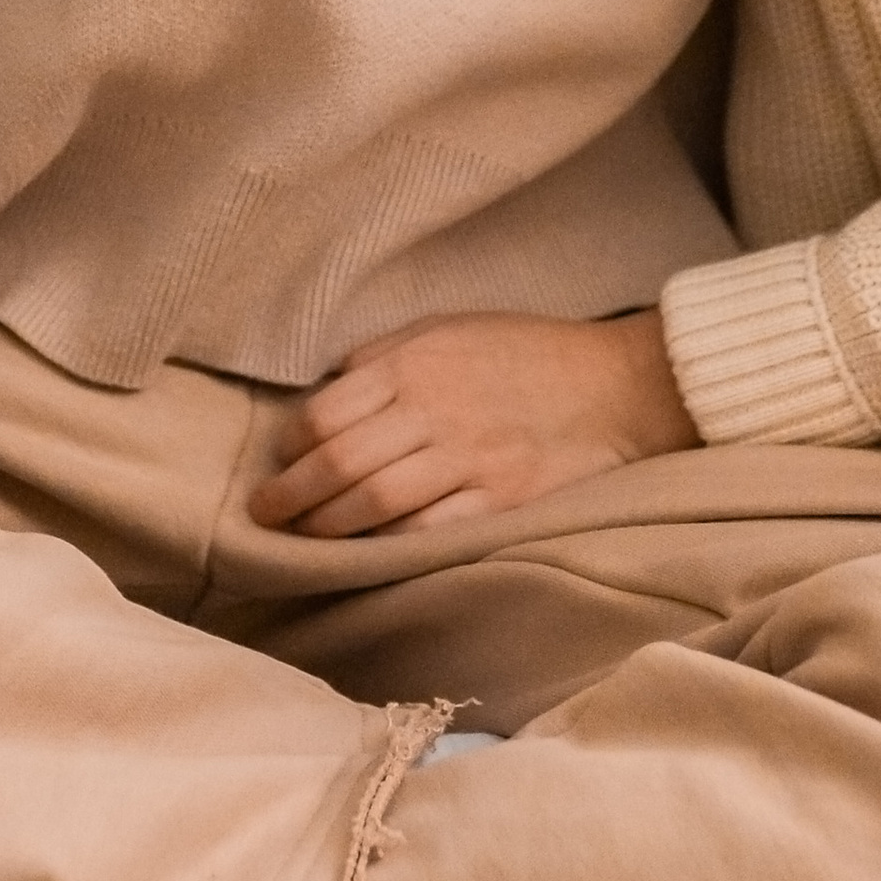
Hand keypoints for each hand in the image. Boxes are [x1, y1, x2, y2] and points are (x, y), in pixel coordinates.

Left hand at [249, 309, 699, 537]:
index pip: (326, 412)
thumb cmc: (526, 353)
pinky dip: (389, 544)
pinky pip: (429, 531)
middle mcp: (433, 409)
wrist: (615, 386)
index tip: (280, 462)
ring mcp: (468, 458)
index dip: (291, 445)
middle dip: (290, 497)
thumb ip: (386, 354)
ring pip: (374, 502)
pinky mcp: (501, 500)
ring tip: (304, 540)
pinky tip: (368, 552)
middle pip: (339, 462)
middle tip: (265, 516)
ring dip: (328, 528)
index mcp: (414, 363)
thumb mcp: (449, 328)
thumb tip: (327, 388)